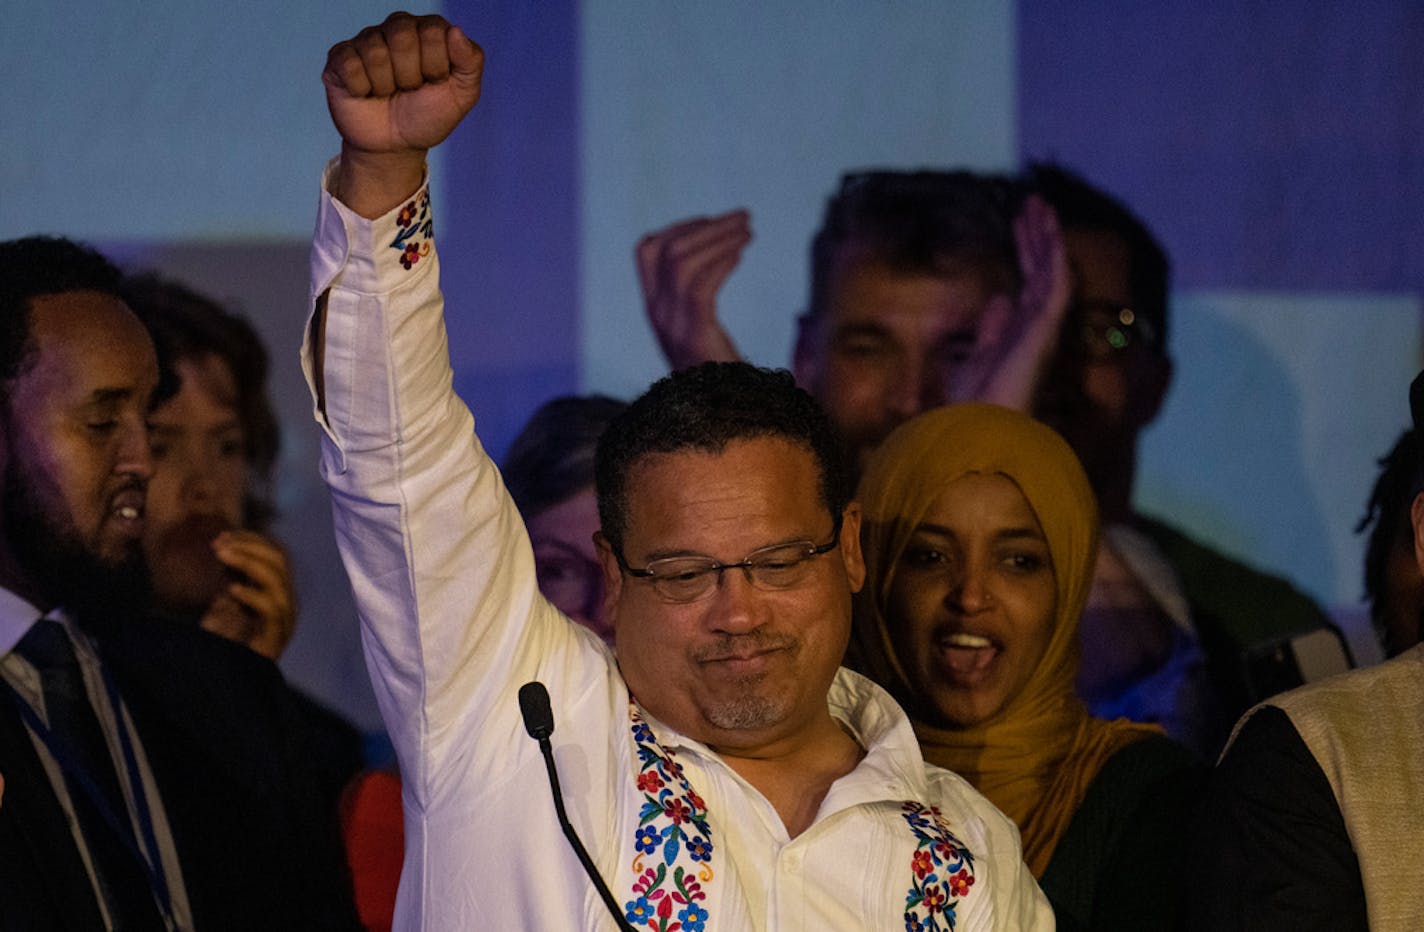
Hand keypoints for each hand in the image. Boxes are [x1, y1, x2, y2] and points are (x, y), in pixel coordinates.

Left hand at [201, 530, 297, 660]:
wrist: (225, 680)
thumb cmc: (223, 641)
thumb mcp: (226, 600)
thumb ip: (232, 575)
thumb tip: (223, 543)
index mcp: (278, 592)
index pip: (276, 555)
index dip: (252, 540)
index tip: (223, 535)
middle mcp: (287, 602)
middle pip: (279, 561)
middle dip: (249, 546)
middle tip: (219, 544)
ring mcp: (284, 620)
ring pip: (278, 580)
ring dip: (248, 562)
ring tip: (221, 555)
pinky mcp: (276, 638)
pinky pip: (271, 609)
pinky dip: (252, 594)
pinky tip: (231, 589)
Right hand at [323, 12, 483, 216]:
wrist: (396, 146)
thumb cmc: (429, 115)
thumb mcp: (462, 95)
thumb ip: (471, 61)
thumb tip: (456, 31)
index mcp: (430, 30)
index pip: (434, 32)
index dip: (436, 67)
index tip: (434, 83)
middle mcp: (397, 27)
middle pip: (402, 37)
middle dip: (410, 77)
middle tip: (409, 90)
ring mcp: (367, 40)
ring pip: (375, 53)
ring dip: (386, 86)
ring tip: (388, 93)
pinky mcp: (340, 57)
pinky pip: (350, 65)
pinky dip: (361, 89)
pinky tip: (366, 93)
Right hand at [635, 210, 751, 368]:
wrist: (725, 416)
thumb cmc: (723, 373)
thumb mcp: (703, 329)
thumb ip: (704, 295)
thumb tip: (731, 252)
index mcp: (655, 309)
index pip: (647, 252)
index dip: (677, 227)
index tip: (710, 221)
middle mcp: (657, 313)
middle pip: (668, 248)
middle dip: (707, 225)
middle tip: (744, 216)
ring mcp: (672, 324)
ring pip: (683, 261)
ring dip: (719, 237)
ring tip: (750, 229)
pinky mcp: (694, 335)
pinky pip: (701, 286)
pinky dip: (722, 262)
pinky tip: (743, 254)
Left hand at [949, 194, 1071, 408]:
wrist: (977, 430)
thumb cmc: (972, 407)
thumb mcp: (974, 360)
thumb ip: (989, 331)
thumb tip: (998, 300)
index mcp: (1018, 336)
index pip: (1026, 286)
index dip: (1024, 254)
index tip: (1018, 225)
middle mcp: (1034, 331)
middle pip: (1038, 274)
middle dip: (1035, 238)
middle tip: (1032, 204)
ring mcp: (1041, 329)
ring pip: (1050, 273)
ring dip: (1045, 238)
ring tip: (1038, 204)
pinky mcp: (1043, 330)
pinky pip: (1055, 285)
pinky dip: (1053, 256)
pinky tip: (1049, 229)